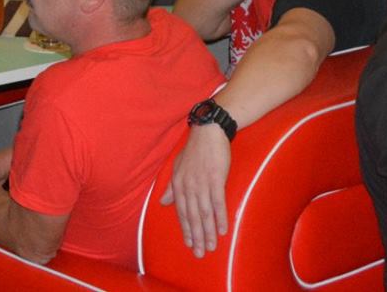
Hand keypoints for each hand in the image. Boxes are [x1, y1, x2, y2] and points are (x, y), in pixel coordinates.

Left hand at [162, 123, 231, 255]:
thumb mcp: (177, 167)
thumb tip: (163, 203)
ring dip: (208, 231)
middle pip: (192, 216)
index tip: (189, 244)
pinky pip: (218, 202)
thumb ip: (172, 187)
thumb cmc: (194, 150)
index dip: (185, 229)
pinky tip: (223, 230)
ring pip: (204, 213)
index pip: (181, 212)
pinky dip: (220, 217)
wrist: (208, 132)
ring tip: (211, 247)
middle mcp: (188, 186)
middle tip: (199, 253)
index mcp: (178, 184)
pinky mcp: (216, 179)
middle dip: (196, 236)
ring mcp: (202, 183)